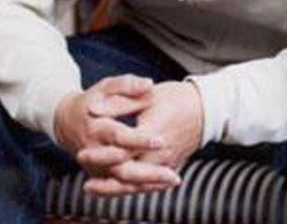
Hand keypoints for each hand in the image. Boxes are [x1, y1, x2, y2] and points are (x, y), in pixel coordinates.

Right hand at [55, 74, 179, 193]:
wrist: (68, 122)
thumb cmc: (92, 101)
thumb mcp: (106, 87)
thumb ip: (127, 85)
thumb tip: (149, 84)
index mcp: (96, 129)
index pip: (119, 137)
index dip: (139, 140)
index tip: (161, 140)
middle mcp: (94, 153)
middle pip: (121, 169)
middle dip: (148, 174)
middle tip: (172, 175)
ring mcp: (96, 168)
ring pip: (124, 183)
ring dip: (149, 184)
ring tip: (174, 180)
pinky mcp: (101, 176)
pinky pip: (122, 187)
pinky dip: (142, 187)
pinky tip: (162, 184)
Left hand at [83, 80, 202, 195]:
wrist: (204, 109)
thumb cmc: (174, 98)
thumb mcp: (146, 95)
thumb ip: (118, 103)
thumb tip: (92, 109)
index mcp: (153, 133)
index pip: (123, 149)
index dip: (101, 154)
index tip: (82, 154)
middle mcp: (161, 154)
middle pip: (129, 175)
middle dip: (105, 181)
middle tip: (85, 184)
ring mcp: (167, 164)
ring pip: (138, 184)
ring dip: (115, 189)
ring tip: (92, 190)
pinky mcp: (170, 168)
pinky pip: (148, 184)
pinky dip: (130, 188)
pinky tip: (115, 187)